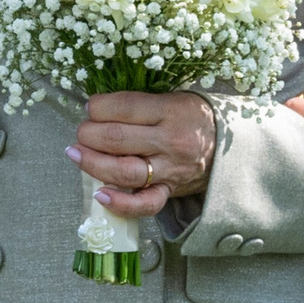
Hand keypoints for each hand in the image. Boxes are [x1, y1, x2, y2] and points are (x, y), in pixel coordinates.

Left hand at [72, 91, 214, 217]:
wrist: (228, 145)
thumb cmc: (191, 117)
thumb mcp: (172, 98)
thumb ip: (138, 104)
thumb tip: (95, 109)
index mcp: (170, 110)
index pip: (124, 107)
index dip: (98, 107)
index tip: (90, 108)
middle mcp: (170, 141)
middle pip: (117, 139)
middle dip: (88, 133)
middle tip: (81, 131)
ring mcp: (169, 170)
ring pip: (124, 171)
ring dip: (92, 163)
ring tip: (75, 154)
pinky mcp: (169, 192)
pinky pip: (144, 204)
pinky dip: (120, 203)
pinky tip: (100, 195)